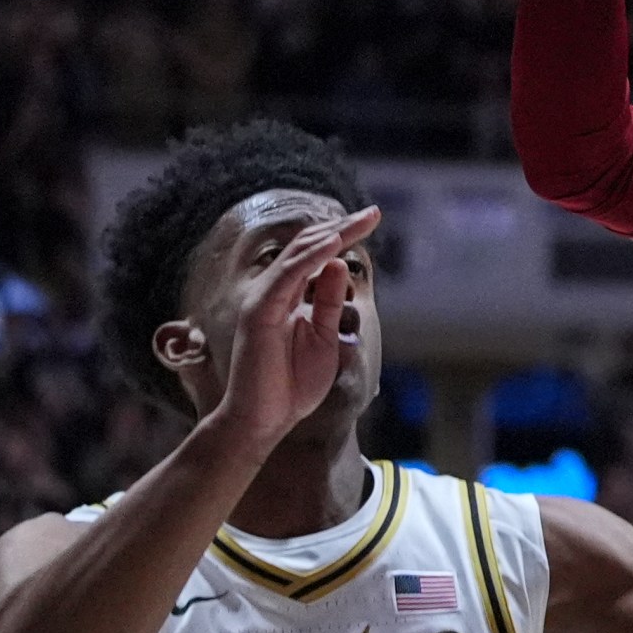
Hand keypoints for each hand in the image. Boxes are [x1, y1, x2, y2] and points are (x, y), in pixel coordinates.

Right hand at [209, 208, 379, 454]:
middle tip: (374, 213)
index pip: (316, 257)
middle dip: (342, 228)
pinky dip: (310, 259)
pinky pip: (287, 277)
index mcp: (288, 297)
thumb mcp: (325, 337)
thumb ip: (330, 302)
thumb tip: (340, 264)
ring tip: (360, 222)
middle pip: (308, 248)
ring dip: (330, 236)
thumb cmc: (292, 385)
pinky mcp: (258, 313)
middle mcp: (273, 292)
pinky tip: (334, 246)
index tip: (372, 220)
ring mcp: (263, 300)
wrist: (265, 420)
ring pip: (297, 255)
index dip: (343, 236)